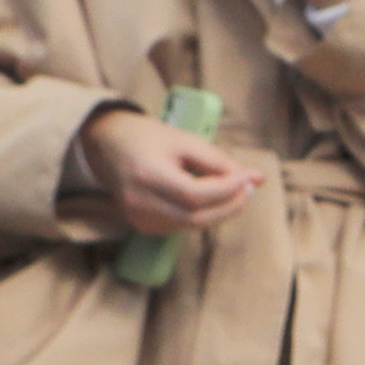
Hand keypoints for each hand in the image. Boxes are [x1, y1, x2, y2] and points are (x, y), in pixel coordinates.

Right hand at [76, 102, 261, 235]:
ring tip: (234, 191)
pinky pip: (181, 226)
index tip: (248, 178)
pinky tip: (211, 199)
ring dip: (219, 211)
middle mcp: (139, 203)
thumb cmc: (147, 137)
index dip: (227, 190)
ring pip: (191, 225)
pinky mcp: (142, 225)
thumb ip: (219, 161)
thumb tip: (256, 178)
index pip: (195, 196)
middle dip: (229, 205)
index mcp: (147, 176)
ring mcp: (138, 218)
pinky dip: (202, 215)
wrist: (107, 144)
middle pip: (195, 217)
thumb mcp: (184, 140)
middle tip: (248, 188)